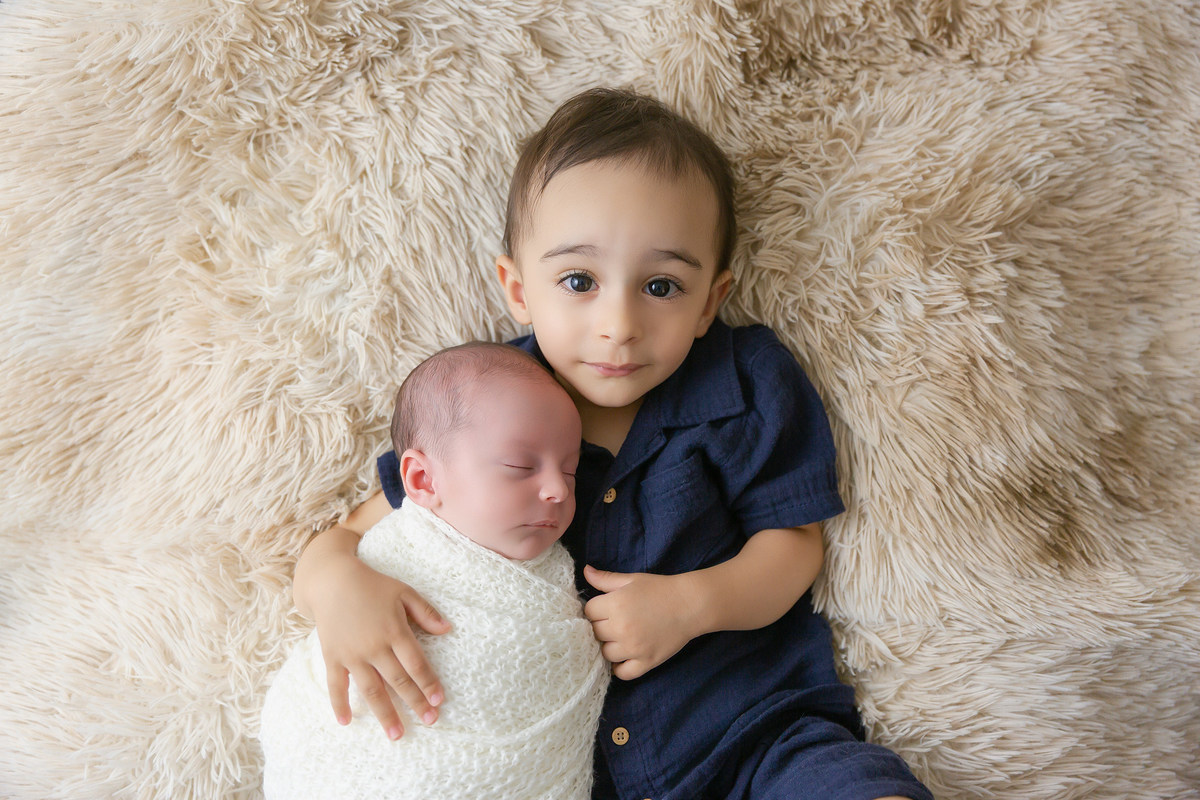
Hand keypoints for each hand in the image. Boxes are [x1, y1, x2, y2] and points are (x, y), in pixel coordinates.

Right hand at [311, 554, 450, 738]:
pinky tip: (347, 721)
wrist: (332, 580)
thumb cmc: (372, 585)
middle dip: (415, 703)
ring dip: (385, 713)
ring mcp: (352, 654)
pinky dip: (339, 703)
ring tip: (396, 734)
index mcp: (394, 630)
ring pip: (371, 689)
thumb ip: (426, 612)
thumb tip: (448, 629)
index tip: (439, 701)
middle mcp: (374, 646)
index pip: (416, 664)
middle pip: (398, 681)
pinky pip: (336, 684)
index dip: (428, 683)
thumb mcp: (404, 592)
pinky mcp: (333, 656)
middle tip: (430, 721)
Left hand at [582, 565, 702, 680]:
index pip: (588, 612)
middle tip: (613, 622)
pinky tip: (623, 657)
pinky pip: (622, 673)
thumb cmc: (660, 589)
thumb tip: (585, 571)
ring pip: (605, 653)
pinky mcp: (646, 662)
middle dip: (601, 626)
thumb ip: (605, 579)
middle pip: (594, 633)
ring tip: (619, 638)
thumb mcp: (631, 580)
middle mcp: (621, 628)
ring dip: (609, 646)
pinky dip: (619, 667)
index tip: (604, 608)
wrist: (690, 605)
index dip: (595, 609)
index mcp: (615, 604)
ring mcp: (633, 648)